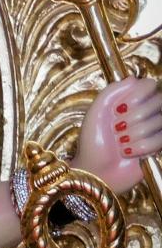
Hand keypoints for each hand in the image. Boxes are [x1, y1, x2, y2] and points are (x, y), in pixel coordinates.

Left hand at [73, 76, 161, 193]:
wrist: (96, 170)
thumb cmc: (93, 142)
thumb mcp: (96, 111)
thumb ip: (112, 91)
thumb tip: (134, 78)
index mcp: (129, 100)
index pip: (149, 84)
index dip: (137, 95)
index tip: (119, 108)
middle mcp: (144, 113)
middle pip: (158, 101)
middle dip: (134, 116)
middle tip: (117, 128)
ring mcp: (154, 130)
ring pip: (159, 121)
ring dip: (135, 134)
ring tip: (121, 142)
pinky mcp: (159, 146)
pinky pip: (160, 139)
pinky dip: (142, 146)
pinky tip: (129, 152)